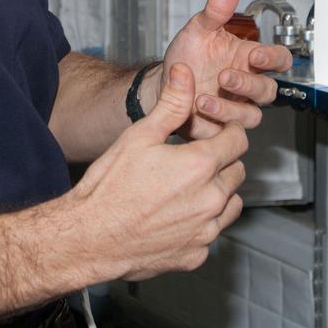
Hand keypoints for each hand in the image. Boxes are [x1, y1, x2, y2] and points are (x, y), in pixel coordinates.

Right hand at [67, 63, 246, 279]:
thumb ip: (171, 104)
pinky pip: (212, 233)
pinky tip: (176, 216)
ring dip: (218, 193)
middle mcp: (211, 200)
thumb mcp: (140, 136)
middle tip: (193, 160)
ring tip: (186, 188)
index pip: (238, 139)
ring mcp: (206, 231)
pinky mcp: (197, 255)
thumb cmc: (110, 187)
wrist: (89, 238)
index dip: (227, 131)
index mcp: (201, 166)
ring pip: (231, 204)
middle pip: (237, 171)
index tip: (215, 132)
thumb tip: (185, 72)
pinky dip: (202, 223)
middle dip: (221, 161)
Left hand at [151, 0, 293, 138]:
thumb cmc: (188, 56)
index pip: (279, 60)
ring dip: (229, 107)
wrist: (164, 83)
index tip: (255, 55)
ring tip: (204, 98)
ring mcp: (236, 107)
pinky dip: (214, 123)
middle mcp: (247, 85)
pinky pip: (228, 132)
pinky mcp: (220, 127)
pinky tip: (197, 110)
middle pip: (268, 90)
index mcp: (249, 59)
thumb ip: (218, 6)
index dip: (274, 59)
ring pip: (251, 116)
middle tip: (225, 76)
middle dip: (248, 84)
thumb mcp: (200, 27)